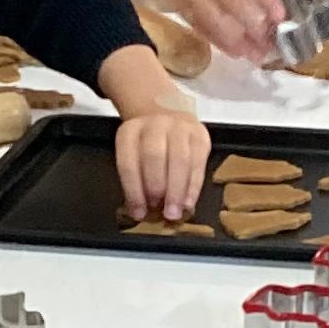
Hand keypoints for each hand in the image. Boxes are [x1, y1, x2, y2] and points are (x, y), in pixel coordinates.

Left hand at [113, 102, 210, 220]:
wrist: (166, 114)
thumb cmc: (147, 144)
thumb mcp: (133, 155)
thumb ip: (136, 180)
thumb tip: (142, 213)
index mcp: (130, 132)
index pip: (128, 163)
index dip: (134, 191)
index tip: (139, 213)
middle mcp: (154, 125)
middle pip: (154, 157)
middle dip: (157, 188)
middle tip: (160, 212)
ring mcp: (179, 127)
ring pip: (179, 159)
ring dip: (177, 190)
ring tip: (175, 212)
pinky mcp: (200, 134)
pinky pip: (198, 163)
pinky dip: (193, 186)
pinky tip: (188, 203)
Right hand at [151, 0, 300, 62]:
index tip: (280, 16)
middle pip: (231, 2)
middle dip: (253, 26)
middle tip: (269, 43)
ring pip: (215, 20)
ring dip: (238, 41)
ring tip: (256, 55)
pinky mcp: (181, 8)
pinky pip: (201, 28)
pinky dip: (220, 43)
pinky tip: (236, 52)